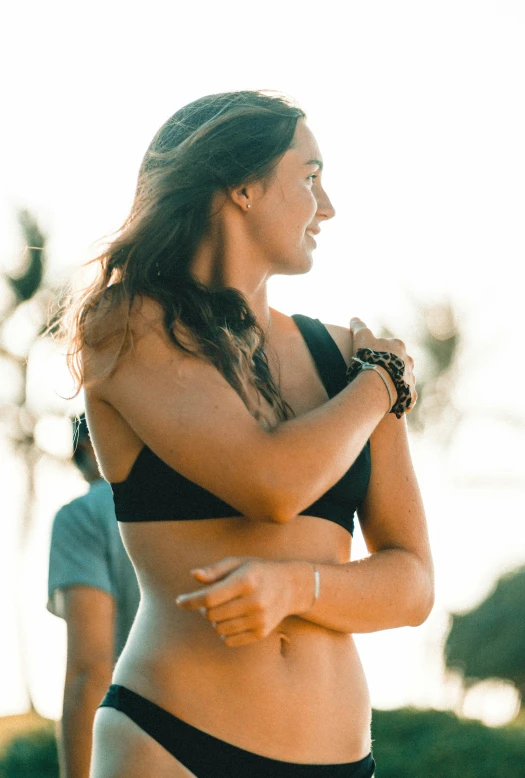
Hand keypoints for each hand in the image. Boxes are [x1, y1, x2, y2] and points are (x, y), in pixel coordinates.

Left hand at [175, 557, 299, 646]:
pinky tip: (233, 618)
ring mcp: (259, 619)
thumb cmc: (257, 571)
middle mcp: (254, 602)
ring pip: (218, 629)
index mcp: (246, 581)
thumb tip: (194, 575)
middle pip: (211, 615)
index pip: (209, 597)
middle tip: (211, 599)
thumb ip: (215, 570)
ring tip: (225, 608)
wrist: (290, 587)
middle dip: (204, 608)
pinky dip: (224, 631)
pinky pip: (229, 640)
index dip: (190, 601)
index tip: (179, 601)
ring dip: (215, 620)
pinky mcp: (261, 633)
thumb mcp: (237, 563)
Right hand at [350, 317, 416, 410]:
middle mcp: (408, 361)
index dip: (380, 350)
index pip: (391, 345)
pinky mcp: (411, 394)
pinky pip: (408, 396)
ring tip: (381, 387)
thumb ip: (358, 326)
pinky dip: (402, 397)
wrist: (377, 384)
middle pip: (400, 361)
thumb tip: (354, 318)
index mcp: (399, 346)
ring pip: (404, 378)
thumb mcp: (361, 338)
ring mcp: (411, 378)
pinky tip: (393, 400)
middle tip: (375, 372)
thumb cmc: (369, 358)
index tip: (370, 356)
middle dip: (391, 365)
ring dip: (395, 381)